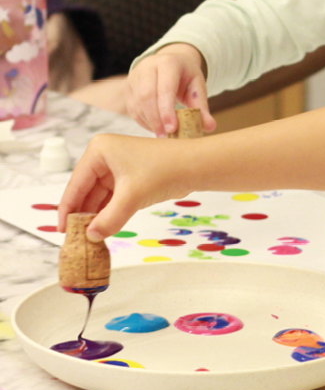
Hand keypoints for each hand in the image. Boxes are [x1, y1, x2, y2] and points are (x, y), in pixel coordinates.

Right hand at [57, 133, 192, 240]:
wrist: (197, 166)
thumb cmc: (164, 171)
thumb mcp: (132, 197)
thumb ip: (110, 219)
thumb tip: (91, 237)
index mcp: (99, 150)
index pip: (76, 184)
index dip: (68, 209)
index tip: (62, 231)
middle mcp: (105, 156)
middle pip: (86, 191)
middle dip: (83, 215)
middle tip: (75, 239)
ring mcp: (118, 166)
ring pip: (100, 196)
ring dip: (96, 216)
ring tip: (88, 239)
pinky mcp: (131, 177)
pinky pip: (114, 198)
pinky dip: (110, 213)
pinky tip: (104, 230)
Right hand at [126, 44, 216, 136]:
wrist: (170, 62)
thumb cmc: (186, 77)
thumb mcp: (197, 86)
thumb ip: (202, 106)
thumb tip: (210, 127)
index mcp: (169, 63)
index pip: (165, 88)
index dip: (167, 110)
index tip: (173, 128)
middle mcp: (148, 66)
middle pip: (147, 95)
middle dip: (156, 118)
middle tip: (166, 135)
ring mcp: (135, 76)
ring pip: (136, 102)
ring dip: (149, 121)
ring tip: (162, 134)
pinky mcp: (127, 86)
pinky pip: (131, 107)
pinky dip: (142, 120)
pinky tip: (154, 128)